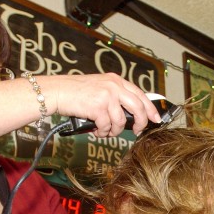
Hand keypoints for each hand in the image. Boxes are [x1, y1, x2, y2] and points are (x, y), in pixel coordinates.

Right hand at [40, 73, 161, 136]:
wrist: (58, 91)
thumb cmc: (75, 92)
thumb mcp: (99, 88)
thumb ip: (114, 96)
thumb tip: (126, 115)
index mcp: (116, 80)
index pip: (140, 94)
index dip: (150, 108)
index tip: (155, 119)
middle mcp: (114, 86)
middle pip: (138, 108)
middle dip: (140, 123)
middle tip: (137, 131)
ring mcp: (107, 96)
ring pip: (120, 121)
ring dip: (113, 131)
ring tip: (105, 131)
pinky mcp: (98, 107)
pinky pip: (106, 126)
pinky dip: (102, 132)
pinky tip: (96, 130)